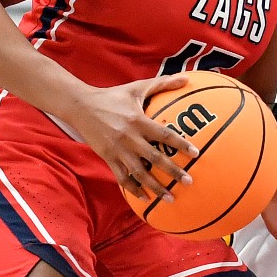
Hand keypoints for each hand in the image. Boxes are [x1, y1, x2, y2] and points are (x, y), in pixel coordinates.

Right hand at [63, 75, 198, 203]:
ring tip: (170, 197)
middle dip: (173, 171)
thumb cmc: (112, 96)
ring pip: (139, 173)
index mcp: (139, 120)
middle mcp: (130, 137)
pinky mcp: (107, 157)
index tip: (196, 154)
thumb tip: (187, 77)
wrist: (80, 106)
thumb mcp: (136, 88)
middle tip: (189, 181)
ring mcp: (118, 150)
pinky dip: (134, 189)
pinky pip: (122, 177)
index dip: (181, 144)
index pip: (164, 134)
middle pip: (155, 158)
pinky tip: (145, 198)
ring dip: (155, 186)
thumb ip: (162, 83)